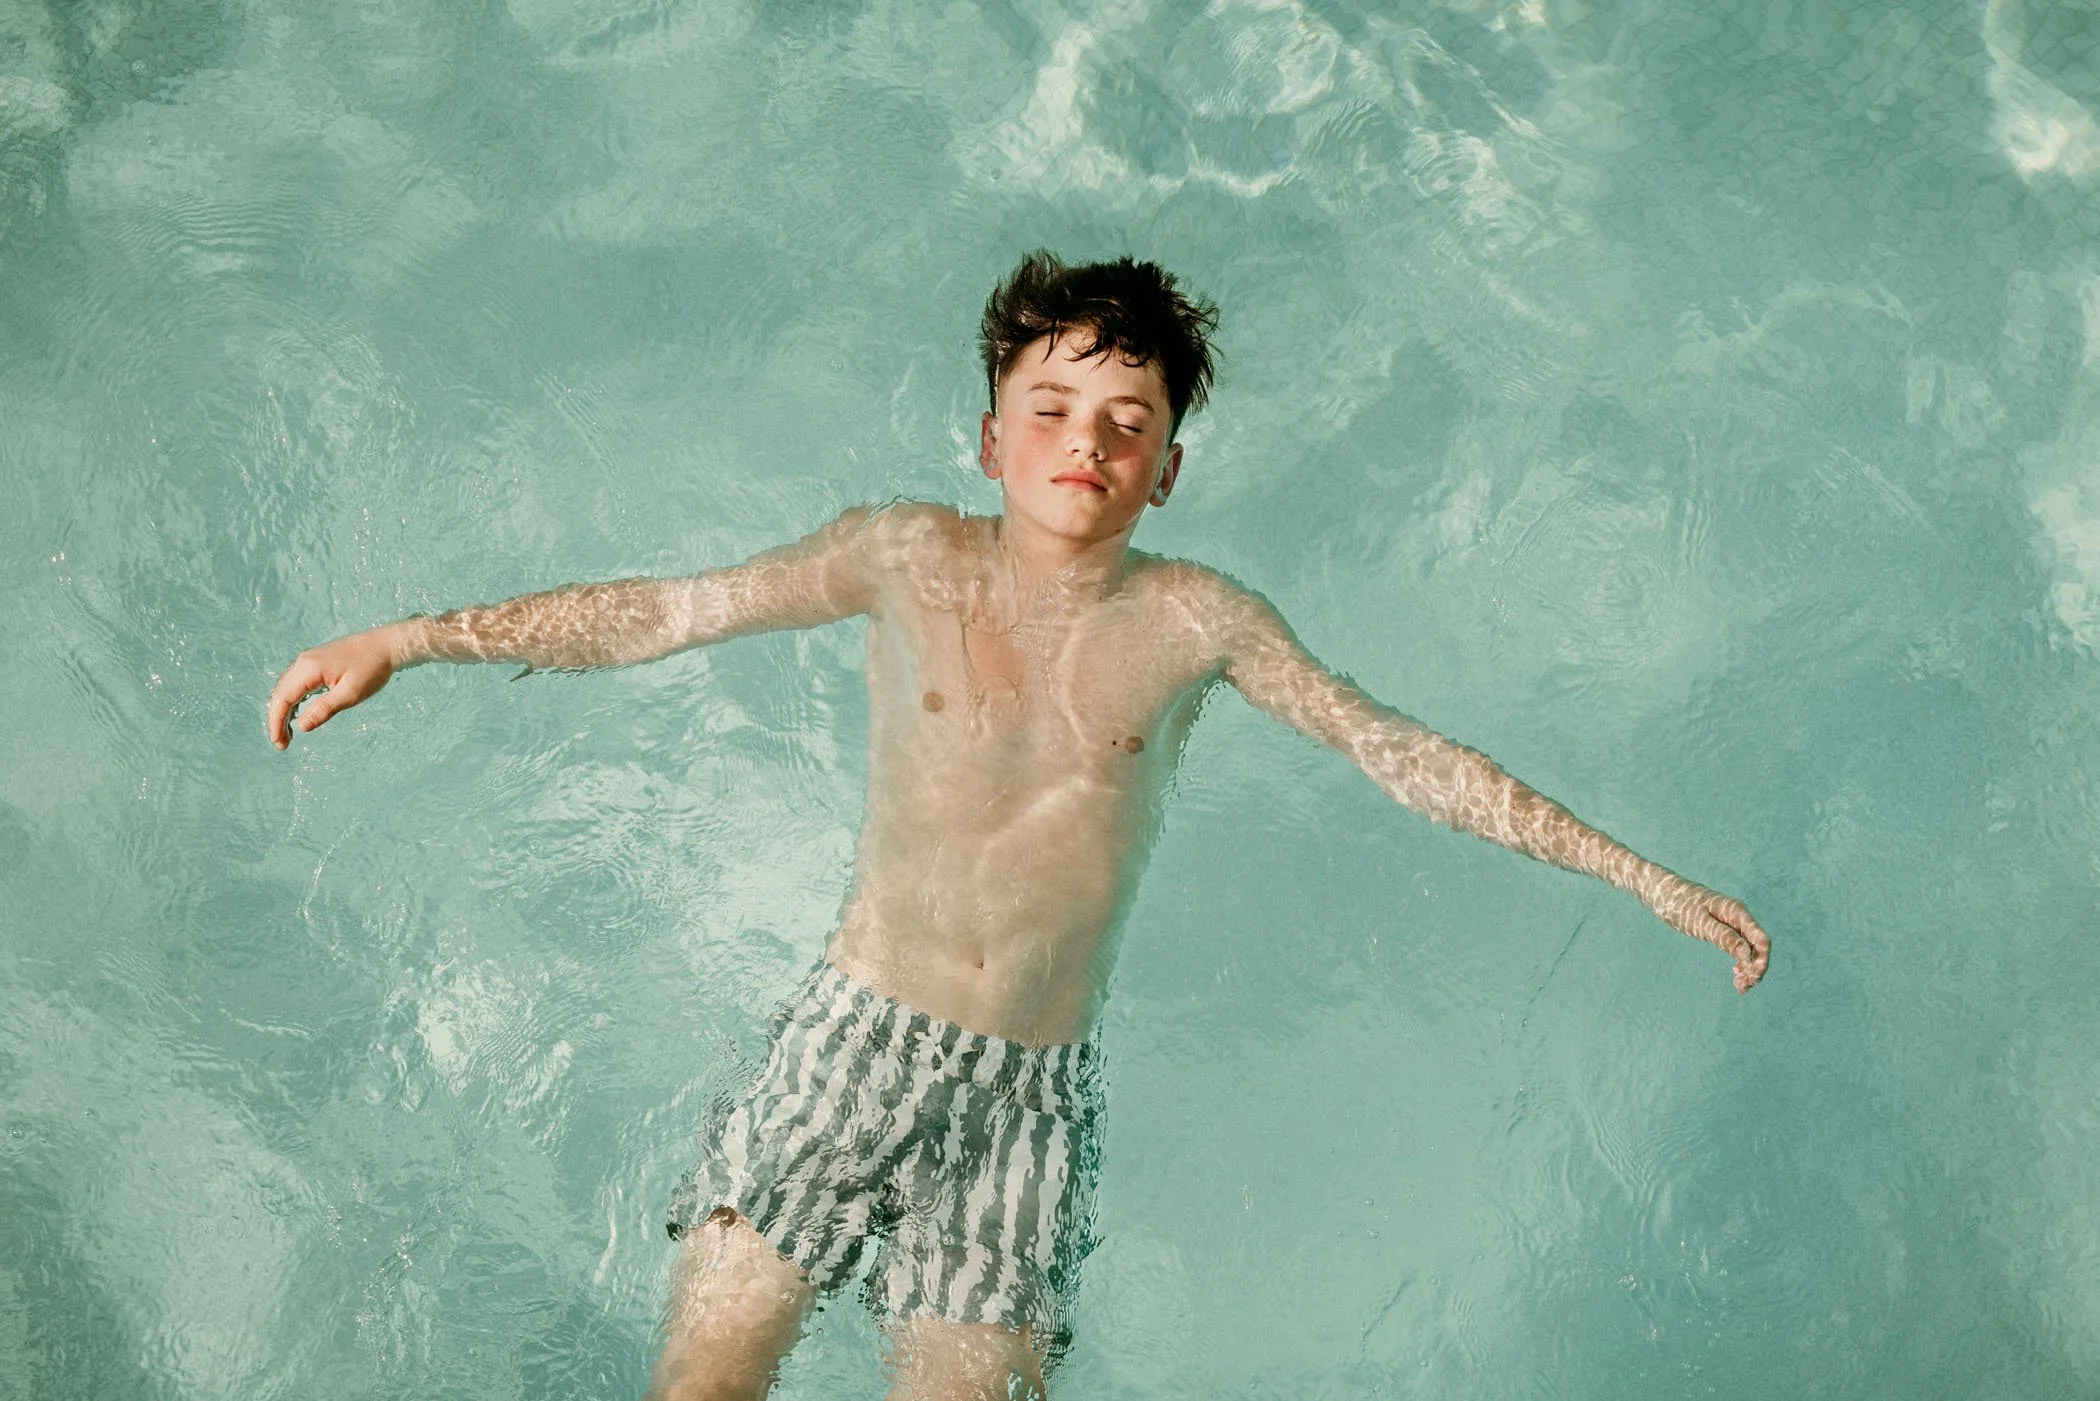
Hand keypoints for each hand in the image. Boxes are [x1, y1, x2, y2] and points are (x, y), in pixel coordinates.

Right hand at [266, 624, 409, 748]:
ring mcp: (308, 660)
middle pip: (280, 694)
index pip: (283, 699)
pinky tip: (296, 713)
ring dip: (283, 710)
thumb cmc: (372, 668)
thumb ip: (324, 710)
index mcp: (309, 669)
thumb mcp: (350, 694)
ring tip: (288, 733)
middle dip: (277, 720)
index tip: (279, 743)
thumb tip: (301, 726)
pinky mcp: (315, 662)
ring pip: (285, 688)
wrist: (386, 645)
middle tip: (283, 744)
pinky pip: (295, 682)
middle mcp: (303, 662)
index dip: (276, 723)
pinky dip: (292, 700)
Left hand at [1645, 873, 1770, 993]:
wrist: (1661, 891)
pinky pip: (1738, 946)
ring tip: (1740, 987)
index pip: (1761, 939)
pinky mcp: (1722, 927)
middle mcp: (1738, 916)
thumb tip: (1747, 955)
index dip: (1762, 961)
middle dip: (1755, 968)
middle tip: (1743, 988)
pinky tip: (1735, 974)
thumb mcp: (1699, 923)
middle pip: (1758, 946)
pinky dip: (1739, 961)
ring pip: (1749, 948)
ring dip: (1748, 968)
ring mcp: (1731, 922)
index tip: (1752, 979)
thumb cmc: (1678, 904)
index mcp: (1736, 912)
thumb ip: (1723, 937)